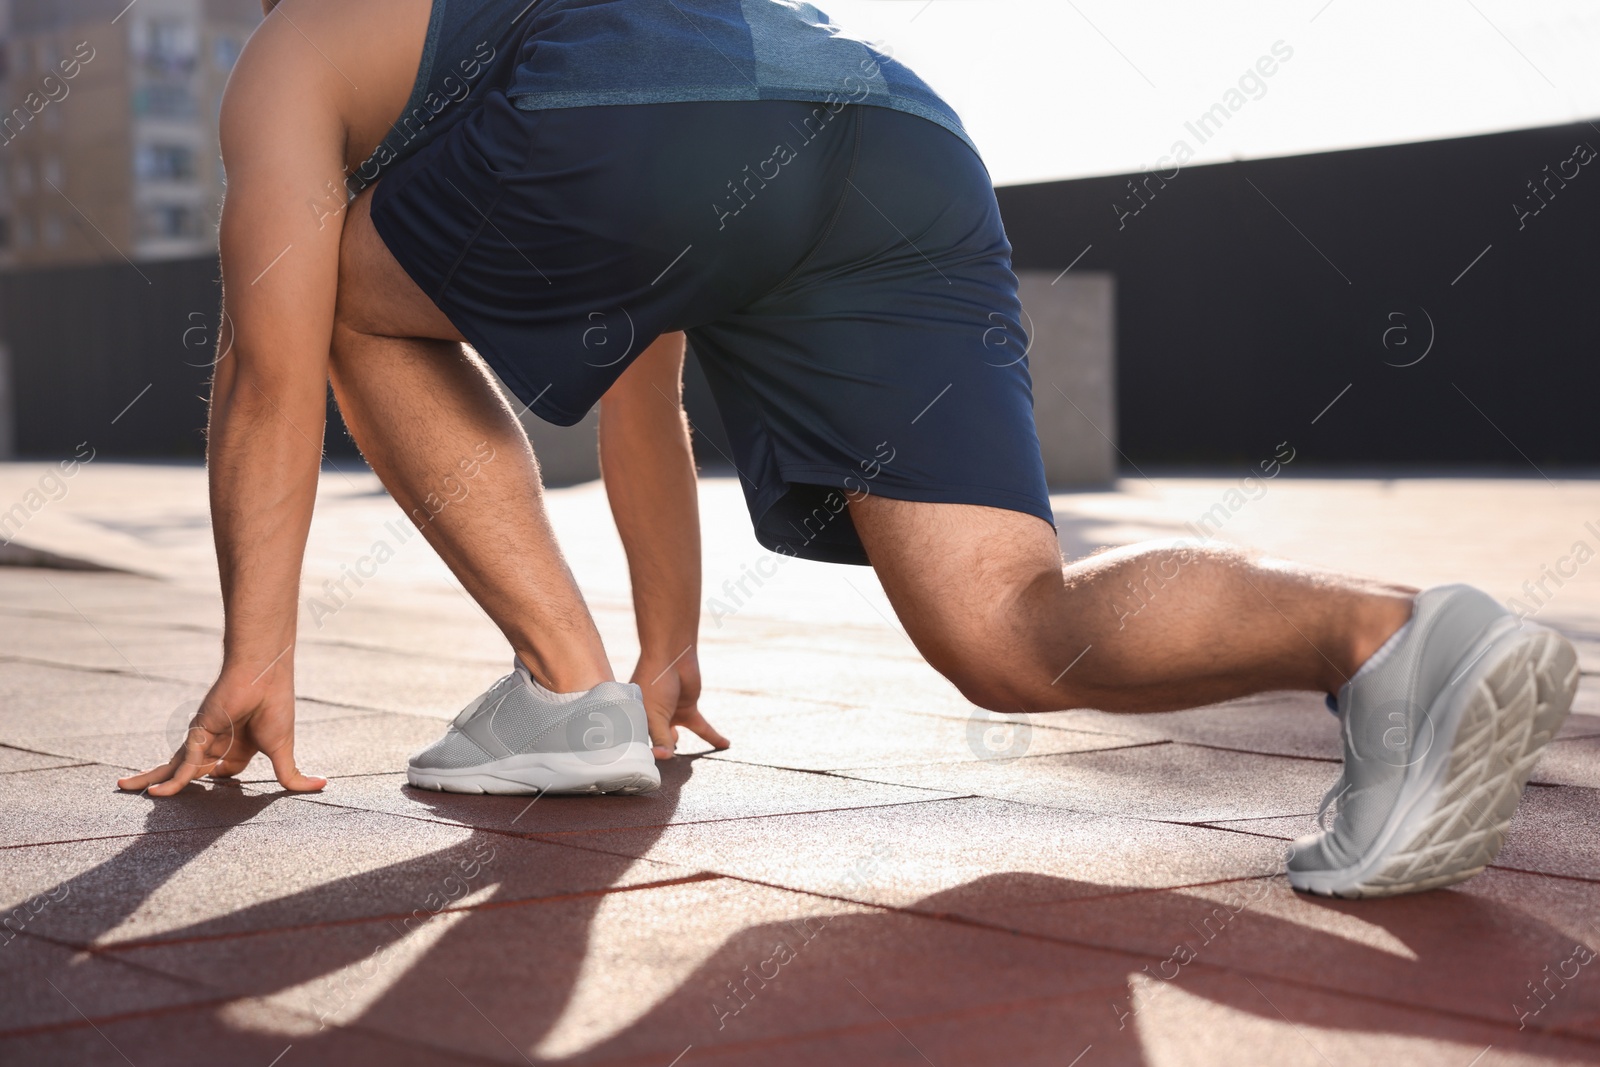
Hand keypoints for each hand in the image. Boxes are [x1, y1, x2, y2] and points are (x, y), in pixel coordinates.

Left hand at [117, 668, 325, 795]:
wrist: (264, 676)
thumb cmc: (276, 708)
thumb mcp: (283, 751)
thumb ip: (291, 775)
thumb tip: (321, 787)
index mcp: (239, 749)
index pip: (222, 775)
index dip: (215, 786)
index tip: (211, 795)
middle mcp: (217, 745)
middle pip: (189, 772)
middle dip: (170, 784)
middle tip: (148, 796)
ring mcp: (204, 741)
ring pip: (175, 768)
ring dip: (151, 779)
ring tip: (126, 788)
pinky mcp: (197, 736)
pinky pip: (183, 766)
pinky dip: (170, 782)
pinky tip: (154, 794)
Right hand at [632, 646, 727, 759]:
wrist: (673, 655)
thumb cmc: (655, 681)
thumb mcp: (655, 713)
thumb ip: (661, 737)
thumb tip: (664, 757)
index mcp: (634, 719)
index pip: (637, 743)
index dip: (643, 756)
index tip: (647, 769)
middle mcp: (650, 719)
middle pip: (655, 743)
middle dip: (659, 754)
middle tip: (664, 768)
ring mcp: (670, 716)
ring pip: (675, 739)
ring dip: (679, 749)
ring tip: (686, 767)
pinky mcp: (688, 711)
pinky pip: (701, 728)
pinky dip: (713, 737)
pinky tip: (725, 745)